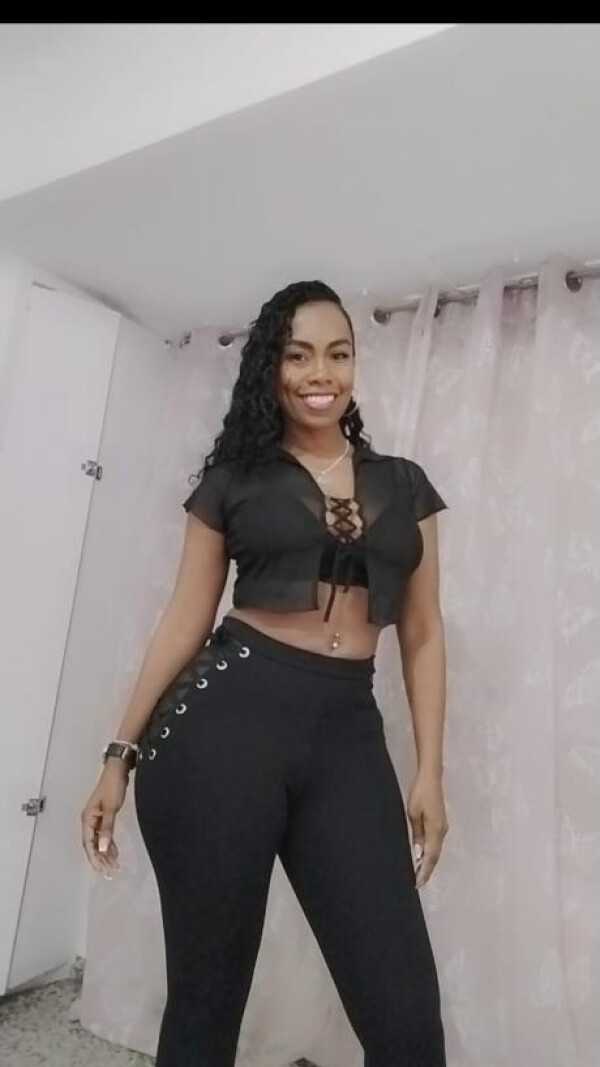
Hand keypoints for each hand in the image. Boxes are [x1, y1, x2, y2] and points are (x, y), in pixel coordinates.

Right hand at [81, 762, 128, 875]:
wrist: (118, 770)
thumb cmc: (112, 785)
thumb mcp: (111, 809)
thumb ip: (107, 829)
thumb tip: (103, 846)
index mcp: (87, 818)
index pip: (88, 843)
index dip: (94, 857)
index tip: (100, 869)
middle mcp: (89, 820)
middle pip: (92, 844)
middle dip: (100, 858)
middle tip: (109, 871)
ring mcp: (97, 819)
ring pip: (99, 841)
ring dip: (105, 853)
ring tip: (113, 865)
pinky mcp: (105, 817)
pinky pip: (105, 835)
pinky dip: (109, 844)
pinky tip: (114, 852)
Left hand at [406, 771, 448, 888]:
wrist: (431, 778)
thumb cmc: (420, 794)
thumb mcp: (413, 815)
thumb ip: (417, 835)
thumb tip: (419, 854)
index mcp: (435, 831)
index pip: (430, 857)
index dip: (425, 871)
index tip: (418, 883)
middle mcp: (441, 831)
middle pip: (435, 855)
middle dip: (427, 870)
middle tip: (419, 883)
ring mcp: (442, 827)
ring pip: (436, 849)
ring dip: (429, 862)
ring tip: (420, 873)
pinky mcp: (440, 822)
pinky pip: (436, 842)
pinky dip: (430, 852)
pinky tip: (424, 855)